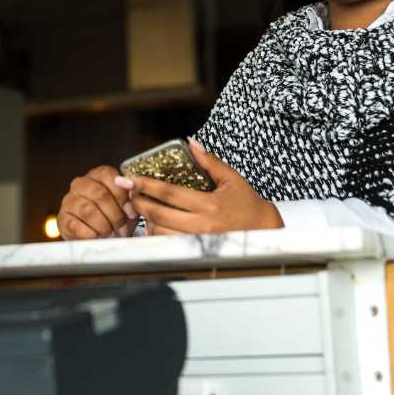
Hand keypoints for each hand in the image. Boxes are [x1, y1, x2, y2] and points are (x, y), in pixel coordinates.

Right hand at [58, 165, 138, 238]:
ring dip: (103, 226)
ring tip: (111, 236)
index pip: (108, 177)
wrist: (97, 236)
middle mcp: (81, 184)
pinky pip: (75, 225)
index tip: (131, 213)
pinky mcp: (62, 218)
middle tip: (123, 230)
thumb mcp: (125, 207)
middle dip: (115, 215)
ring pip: (88, 210)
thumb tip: (133, 199)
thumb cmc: (114, 217)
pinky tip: (97, 238)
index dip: (122, 196)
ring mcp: (69, 200)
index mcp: (97, 175)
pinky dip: (89, 234)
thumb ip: (130, 199)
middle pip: (100, 194)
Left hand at [117, 139, 282, 235]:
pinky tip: (152, 224)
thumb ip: (210, 162)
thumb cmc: (248, 204)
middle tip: (128, 192)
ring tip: (140, 207)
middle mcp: (202, 225)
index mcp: (209, 204)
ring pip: (160, 233)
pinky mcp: (197, 251)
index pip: (169, 193)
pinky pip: (168, 245)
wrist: (264, 231)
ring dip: (145, 220)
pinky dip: (156, 235)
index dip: (147, 185)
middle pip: (158, 214)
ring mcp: (198, 241)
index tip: (130, 179)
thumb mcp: (232, 179)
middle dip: (138, 202)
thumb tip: (192, 143)